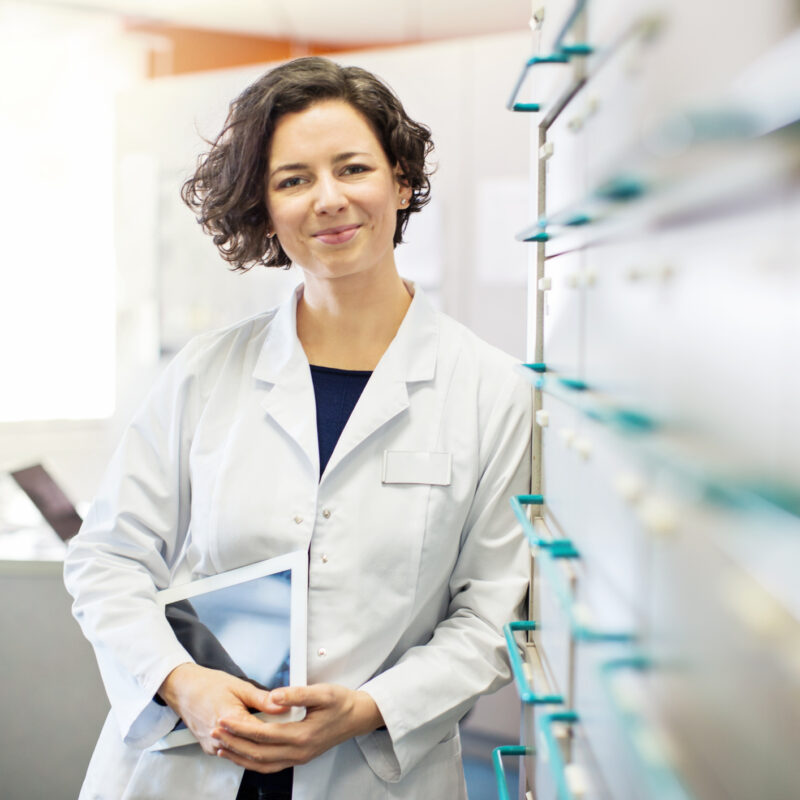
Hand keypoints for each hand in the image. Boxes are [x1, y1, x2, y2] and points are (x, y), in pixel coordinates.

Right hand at [157, 663, 283, 755]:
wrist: (184, 689)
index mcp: (230, 719)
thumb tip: (282, 705)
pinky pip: (232, 752)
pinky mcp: (210, 748)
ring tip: (267, 728)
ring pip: (242, 752)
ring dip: (256, 743)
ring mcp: (214, 745)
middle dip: (269, 737)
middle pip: (253, 745)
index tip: (288, 720)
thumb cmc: (207, 685)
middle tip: (281, 724)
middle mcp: (220, 737)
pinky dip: (243, 745)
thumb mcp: (240, 686)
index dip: (277, 727)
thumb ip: (262, 699)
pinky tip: (251, 735)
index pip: (261, 732)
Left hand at [212, 684, 384, 772]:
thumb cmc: (341, 702)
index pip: (263, 734)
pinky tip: (242, 755)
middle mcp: (299, 752)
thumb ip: (297, 694)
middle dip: (233, 743)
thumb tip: (275, 697)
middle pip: (258, 753)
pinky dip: (252, 762)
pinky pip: (270, 766)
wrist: (357, 717)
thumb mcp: (323, 692)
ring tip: (221, 747)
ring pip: (262, 764)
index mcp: (303, 735)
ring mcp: (299, 758)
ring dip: (239, 756)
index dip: (241, 727)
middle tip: (214, 732)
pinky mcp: (298, 758)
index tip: (224, 719)